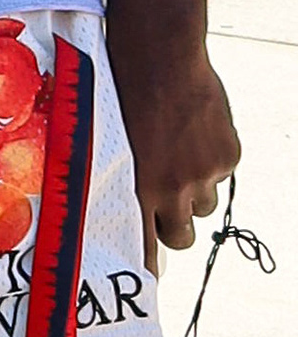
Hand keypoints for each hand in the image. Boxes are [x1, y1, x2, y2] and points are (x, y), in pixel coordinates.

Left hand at [115, 27, 243, 253]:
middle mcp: (173, 189)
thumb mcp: (109, 141)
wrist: (159, 57)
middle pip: (180, 235)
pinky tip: (194, 132)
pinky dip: (211, 159)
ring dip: (193, 189)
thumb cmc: (119, 91)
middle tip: (166, 205)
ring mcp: (205, 174)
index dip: (146, 264)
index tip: (147, 278)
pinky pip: (221, 172)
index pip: (144, 245)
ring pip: (204, 204)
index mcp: (136, 188)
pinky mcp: (228, 156)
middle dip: (174, 226)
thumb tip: (125, 197)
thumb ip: (123, 174)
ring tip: (177, 155)